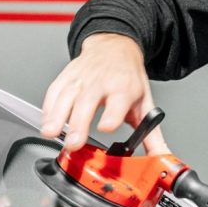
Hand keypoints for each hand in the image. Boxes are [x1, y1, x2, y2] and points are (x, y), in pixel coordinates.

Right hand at [41, 33, 168, 153]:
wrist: (115, 47)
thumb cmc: (128, 78)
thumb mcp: (144, 103)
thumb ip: (151, 135)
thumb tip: (161, 159)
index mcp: (124, 87)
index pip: (118, 102)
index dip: (112, 115)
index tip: (105, 128)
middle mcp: (101, 81)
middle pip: (88, 101)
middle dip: (79, 123)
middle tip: (73, 143)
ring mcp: (81, 77)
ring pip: (67, 95)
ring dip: (57, 115)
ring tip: (51, 133)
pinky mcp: (66, 76)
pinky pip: (54, 91)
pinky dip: (48, 108)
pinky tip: (46, 122)